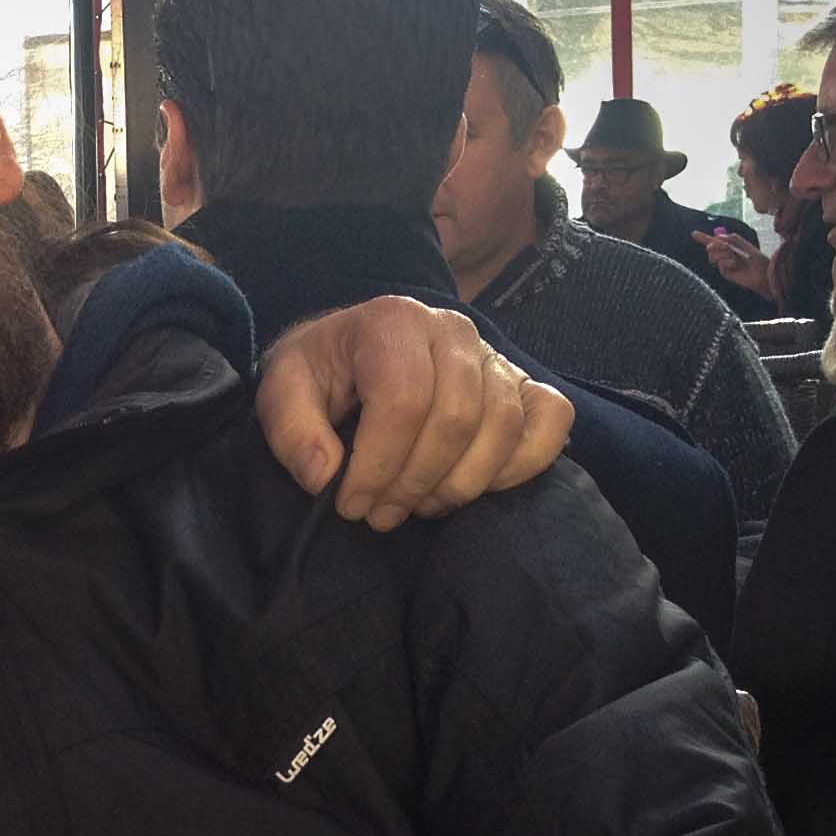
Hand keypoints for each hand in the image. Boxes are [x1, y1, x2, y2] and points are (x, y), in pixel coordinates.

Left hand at [255, 298, 574, 531]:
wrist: (355, 352)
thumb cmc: (323, 375)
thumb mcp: (284, 391)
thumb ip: (292, 430)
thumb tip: (323, 476)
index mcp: (393, 321)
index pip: (402, 400)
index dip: (378, 465)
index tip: (351, 505)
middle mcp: (454, 329)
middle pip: (455, 418)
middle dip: (414, 481)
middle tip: (381, 515)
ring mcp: (496, 355)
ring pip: (501, 427)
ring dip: (460, 484)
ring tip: (419, 506)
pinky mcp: (526, 381)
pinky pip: (551, 421)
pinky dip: (522, 465)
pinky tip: (477, 489)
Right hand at [701, 231, 777, 299]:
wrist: (762, 272)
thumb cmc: (756, 257)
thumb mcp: (743, 243)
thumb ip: (730, 238)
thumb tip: (717, 237)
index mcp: (730, 247)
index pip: (714, 241)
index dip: (703, 238)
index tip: (693, 234)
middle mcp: (725, 255)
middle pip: (710, 247)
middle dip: (715, 245)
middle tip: (725, 246)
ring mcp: (724, 264)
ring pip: (712, 255)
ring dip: (722, 253)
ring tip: (732, 257)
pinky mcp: (725, 272)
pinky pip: (719, 263)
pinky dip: (726, 261)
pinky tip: (734, 264)